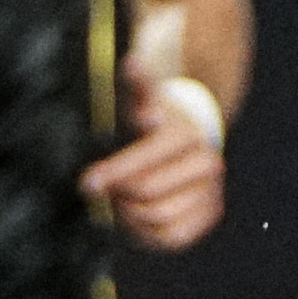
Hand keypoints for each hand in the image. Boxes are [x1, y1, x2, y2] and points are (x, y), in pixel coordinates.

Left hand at [81, 69, 226, 249]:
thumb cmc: (155, 121)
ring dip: (129, 214)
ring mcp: (211, 191)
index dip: (112, 173)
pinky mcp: (209, 215)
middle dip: (117, 194)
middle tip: (99, 190)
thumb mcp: (144, 100)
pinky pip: (171, 237)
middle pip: (146, 193)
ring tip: (116, 201)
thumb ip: (138, 85)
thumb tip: (132, 61)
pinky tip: (134, 216)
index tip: (86, 183)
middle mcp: (206, 164)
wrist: (190, 141)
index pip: (143, 160)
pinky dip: (147, 232)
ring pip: (157, 217)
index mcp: (186, 135)